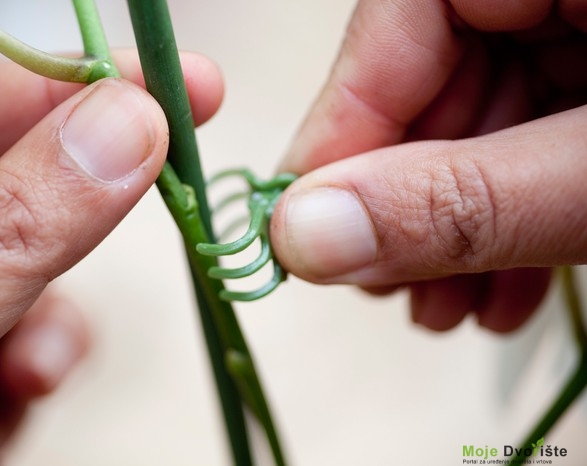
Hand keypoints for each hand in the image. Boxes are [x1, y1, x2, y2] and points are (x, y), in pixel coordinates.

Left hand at [0, 51, 222, 463]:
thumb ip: (6, 237)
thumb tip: (122, 128)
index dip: (47, 88)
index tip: (152, 84)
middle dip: (84, 168)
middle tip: (175, 129)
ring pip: (22, 258)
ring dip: (56, 298)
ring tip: (40, 358)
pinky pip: (24, 330)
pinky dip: (47, 354)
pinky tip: (28, 387)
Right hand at [271, 0, 586, 331]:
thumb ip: (461, 200)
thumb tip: (304, 234)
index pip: (399, 16)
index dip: (341, 126)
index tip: (307, 225)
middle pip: (431, 74)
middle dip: (410, 199)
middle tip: (388, 286)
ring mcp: (580, 23)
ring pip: (476, 112)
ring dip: (456, 222)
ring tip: (450, 306)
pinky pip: (529, 125)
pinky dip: (512, 206)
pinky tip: (506, 280)